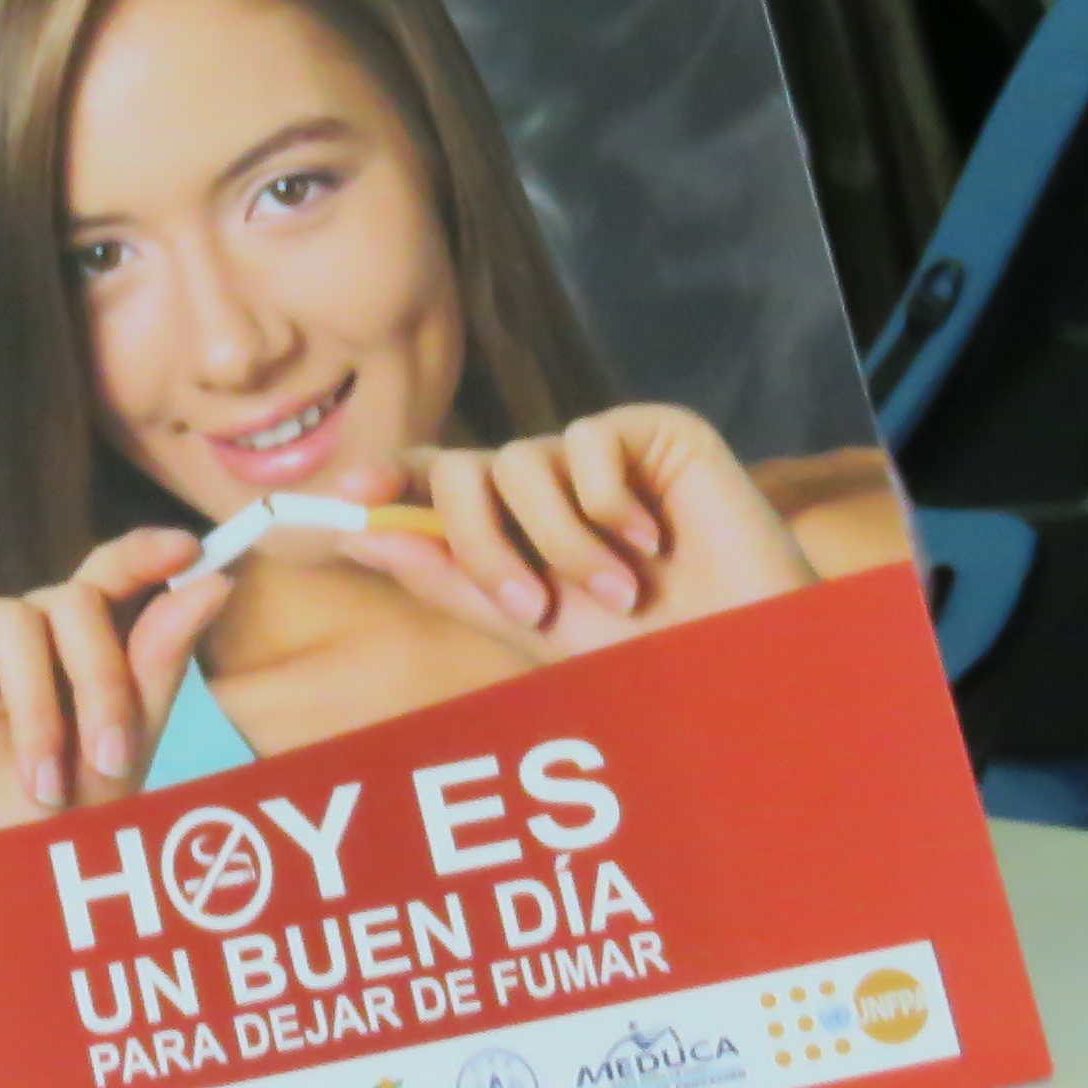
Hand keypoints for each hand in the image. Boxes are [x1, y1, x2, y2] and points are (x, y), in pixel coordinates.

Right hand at [0, 535, 232, 847]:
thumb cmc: (22, 842)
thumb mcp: (111, 756)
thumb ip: (153, 669)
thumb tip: (210, 583)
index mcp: (53, 659)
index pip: (99, 582)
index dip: (141, 556)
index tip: (189, 552)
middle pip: (72, 602)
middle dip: (101, 678)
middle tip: (106, 759)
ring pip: (14, 612)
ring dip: (37, 701)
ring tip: (37, 777)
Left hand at [332, 407, 816, 657]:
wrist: (736, 658)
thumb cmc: (639, 652)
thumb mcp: (526, 621)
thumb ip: (445, 574)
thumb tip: (356, 530)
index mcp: (508, 521)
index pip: (429, 479)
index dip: (386, 479)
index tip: (352, 495)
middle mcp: (543, 478)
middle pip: (461, 468)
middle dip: (480, 540)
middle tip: (530, 604)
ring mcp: (594, 451)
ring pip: (519, 461)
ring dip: (561, 543)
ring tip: (619, 593)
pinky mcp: (650, 429)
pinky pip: (587, 442)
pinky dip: (608, 503)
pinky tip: (652, 539)